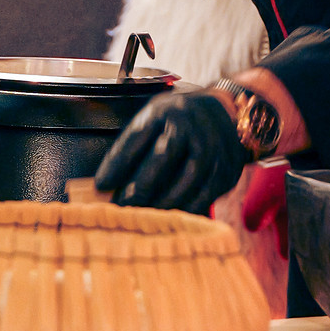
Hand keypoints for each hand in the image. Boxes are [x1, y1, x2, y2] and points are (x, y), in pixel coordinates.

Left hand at [94, 89, 245, 211]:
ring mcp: (212, 149)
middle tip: (119, 208)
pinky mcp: (225, 171)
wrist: (228, 113)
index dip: (116, 165)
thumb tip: (105, 185)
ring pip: (183, 183)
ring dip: (159, 204)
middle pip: (160, 161)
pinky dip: (182, 211)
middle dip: (137, 189)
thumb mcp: (155, 117)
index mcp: (166, 111)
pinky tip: (168, 219)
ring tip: (141, 218)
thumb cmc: (179, 119)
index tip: (101, 186)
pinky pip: (203, 198)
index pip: (136, 139)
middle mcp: (191, 127)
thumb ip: (134, 144)